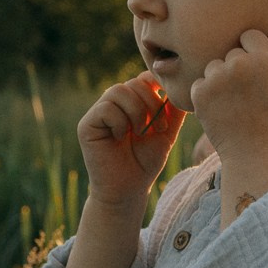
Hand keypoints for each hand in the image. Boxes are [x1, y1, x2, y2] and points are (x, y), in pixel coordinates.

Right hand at [77, 71, 185, 208]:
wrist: (128, 189)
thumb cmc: (146, 162)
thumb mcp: (166, 133)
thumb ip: (173, 110)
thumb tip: (181, 87)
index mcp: (131, 102)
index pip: (144, 78)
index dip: (157, 87)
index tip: (167, 110)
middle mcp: (113, 104)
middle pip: (133, 82)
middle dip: (151, 103)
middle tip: (158, 128)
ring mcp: (98, 113)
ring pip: (118, 91)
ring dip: (136, 111)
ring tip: (140, 132)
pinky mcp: (86, 125)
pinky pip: (105, 108)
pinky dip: (119, 121)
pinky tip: (121, 138)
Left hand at [190, 29, 267, 167]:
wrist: (255, 153)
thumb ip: (264, 59)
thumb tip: (245, 37)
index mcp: (266, 60)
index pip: (249, 35)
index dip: (251, 50)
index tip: (254, 67)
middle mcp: (241, 64)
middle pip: (231, 52)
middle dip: (235, 68)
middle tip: (245, 94)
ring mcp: (218, 78)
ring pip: (213, 67)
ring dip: (219, 80)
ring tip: (233, 104)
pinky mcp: (200, 91)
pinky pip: (200, 83)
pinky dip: (206, 95)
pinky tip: (221, 111)